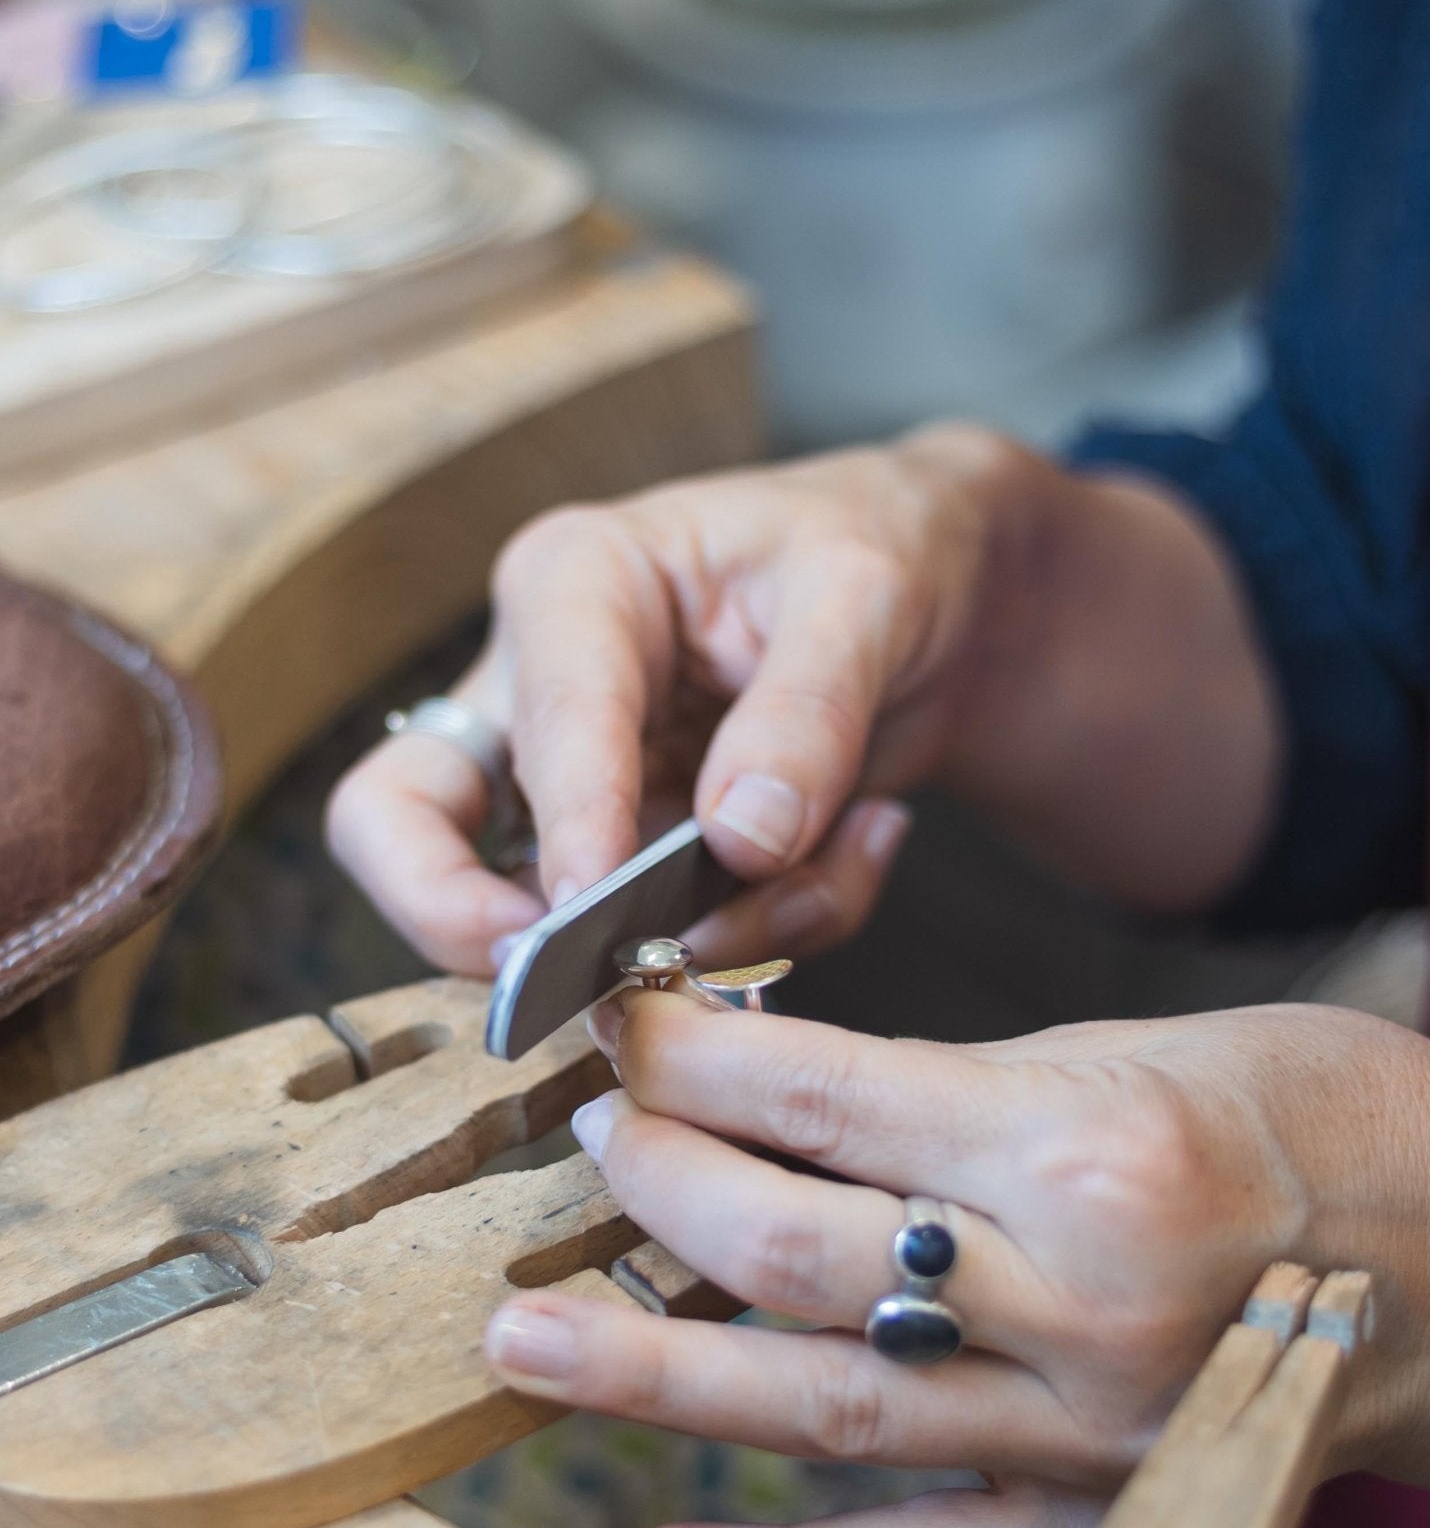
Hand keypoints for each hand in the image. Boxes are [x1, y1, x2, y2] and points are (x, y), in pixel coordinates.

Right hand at [325, 426, 1024, 974]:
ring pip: (537, 913)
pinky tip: (858, 843)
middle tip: (550, 977)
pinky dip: (774, 925)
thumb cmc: (877, 551)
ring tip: (847, 847)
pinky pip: (672, 937)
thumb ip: (806, 712)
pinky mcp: (633, 859)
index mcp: (576, 586)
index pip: (534, 721)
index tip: (593, 906)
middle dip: (452, 917)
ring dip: (706, 929)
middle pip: (397, 820)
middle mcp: (540, 688)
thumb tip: (738, 839)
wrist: (935, 596)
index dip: (564, 823)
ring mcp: (575, 787)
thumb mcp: (865, 596)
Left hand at [484, 993, 1429, 1527]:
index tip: (614, 1036)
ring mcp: (1085, 1438)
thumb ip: (954, 1091)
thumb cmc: (1324, 1118)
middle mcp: (1078, 1303)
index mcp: (1090, 1149)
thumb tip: (771, 1107)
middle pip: (804, 1256)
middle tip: (576, 1156)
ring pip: (827, 1410)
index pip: (831, 1101)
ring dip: (655, 1376)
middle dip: (658, 1194)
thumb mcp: (1137, 1044)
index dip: (696, 1063)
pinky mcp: (1096, 1525)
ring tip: (524, 1342)